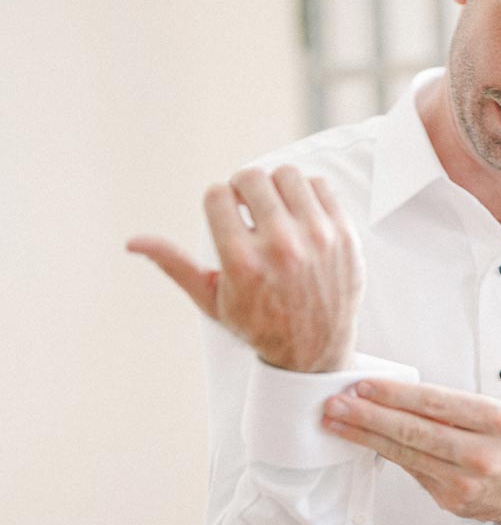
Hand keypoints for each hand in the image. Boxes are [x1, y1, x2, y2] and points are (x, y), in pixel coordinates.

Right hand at [127, 166, 364, 371]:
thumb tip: (132, 242)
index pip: (217, 195)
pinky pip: (319, 186)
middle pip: (251, 178)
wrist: (314, 349)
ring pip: (287, 175)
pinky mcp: (344, 234)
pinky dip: (306, 194)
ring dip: (275, 186)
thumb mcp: (211, 300)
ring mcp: (317, 239)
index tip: (226, 216)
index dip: (217, 202)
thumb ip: (174, 265)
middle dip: (243, 188)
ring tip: (274, 209)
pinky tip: (299, 215)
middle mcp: (281, 247)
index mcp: (242, 262)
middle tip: (248, 208)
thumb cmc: (257, 325)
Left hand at [322, 379, 500, 524]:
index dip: (394, 395)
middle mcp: (481, 454)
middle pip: (414, 432)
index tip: (363, 386)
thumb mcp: (492, 413)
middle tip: (336, 404)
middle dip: (369, 416)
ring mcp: (465, 483)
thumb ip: (449, 407)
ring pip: (406, 455)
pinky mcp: (452, 501)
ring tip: (337, 423)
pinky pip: (412, 472)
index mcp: (495, 420)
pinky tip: (364, 441)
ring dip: (365, 437)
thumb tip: (391, 394)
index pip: (434, 403)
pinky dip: (386, 454)